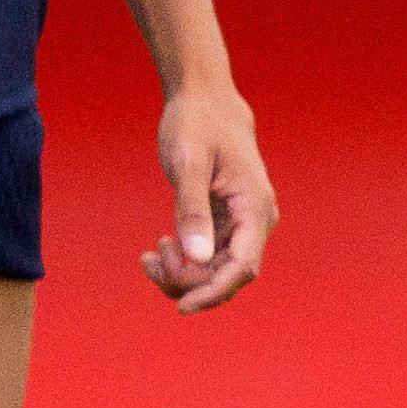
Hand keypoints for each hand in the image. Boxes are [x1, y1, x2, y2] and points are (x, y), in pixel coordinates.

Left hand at [141, 79, 275, 313]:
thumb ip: (191, 211)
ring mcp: (243, 224)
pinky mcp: (227, 222)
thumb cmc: (197, 125)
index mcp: (256, 208)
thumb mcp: (188, 164)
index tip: (181, 307)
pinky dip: (182, 260)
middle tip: (151, 259)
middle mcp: (256, 221)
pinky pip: (208, 256)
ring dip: (182, 273)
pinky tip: (156, 250)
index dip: (213, 292)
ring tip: (150, 255)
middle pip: (228, 275)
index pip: (242, 267)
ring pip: (216, 270)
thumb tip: (195, 257)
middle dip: (188, 280)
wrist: (205, 100)